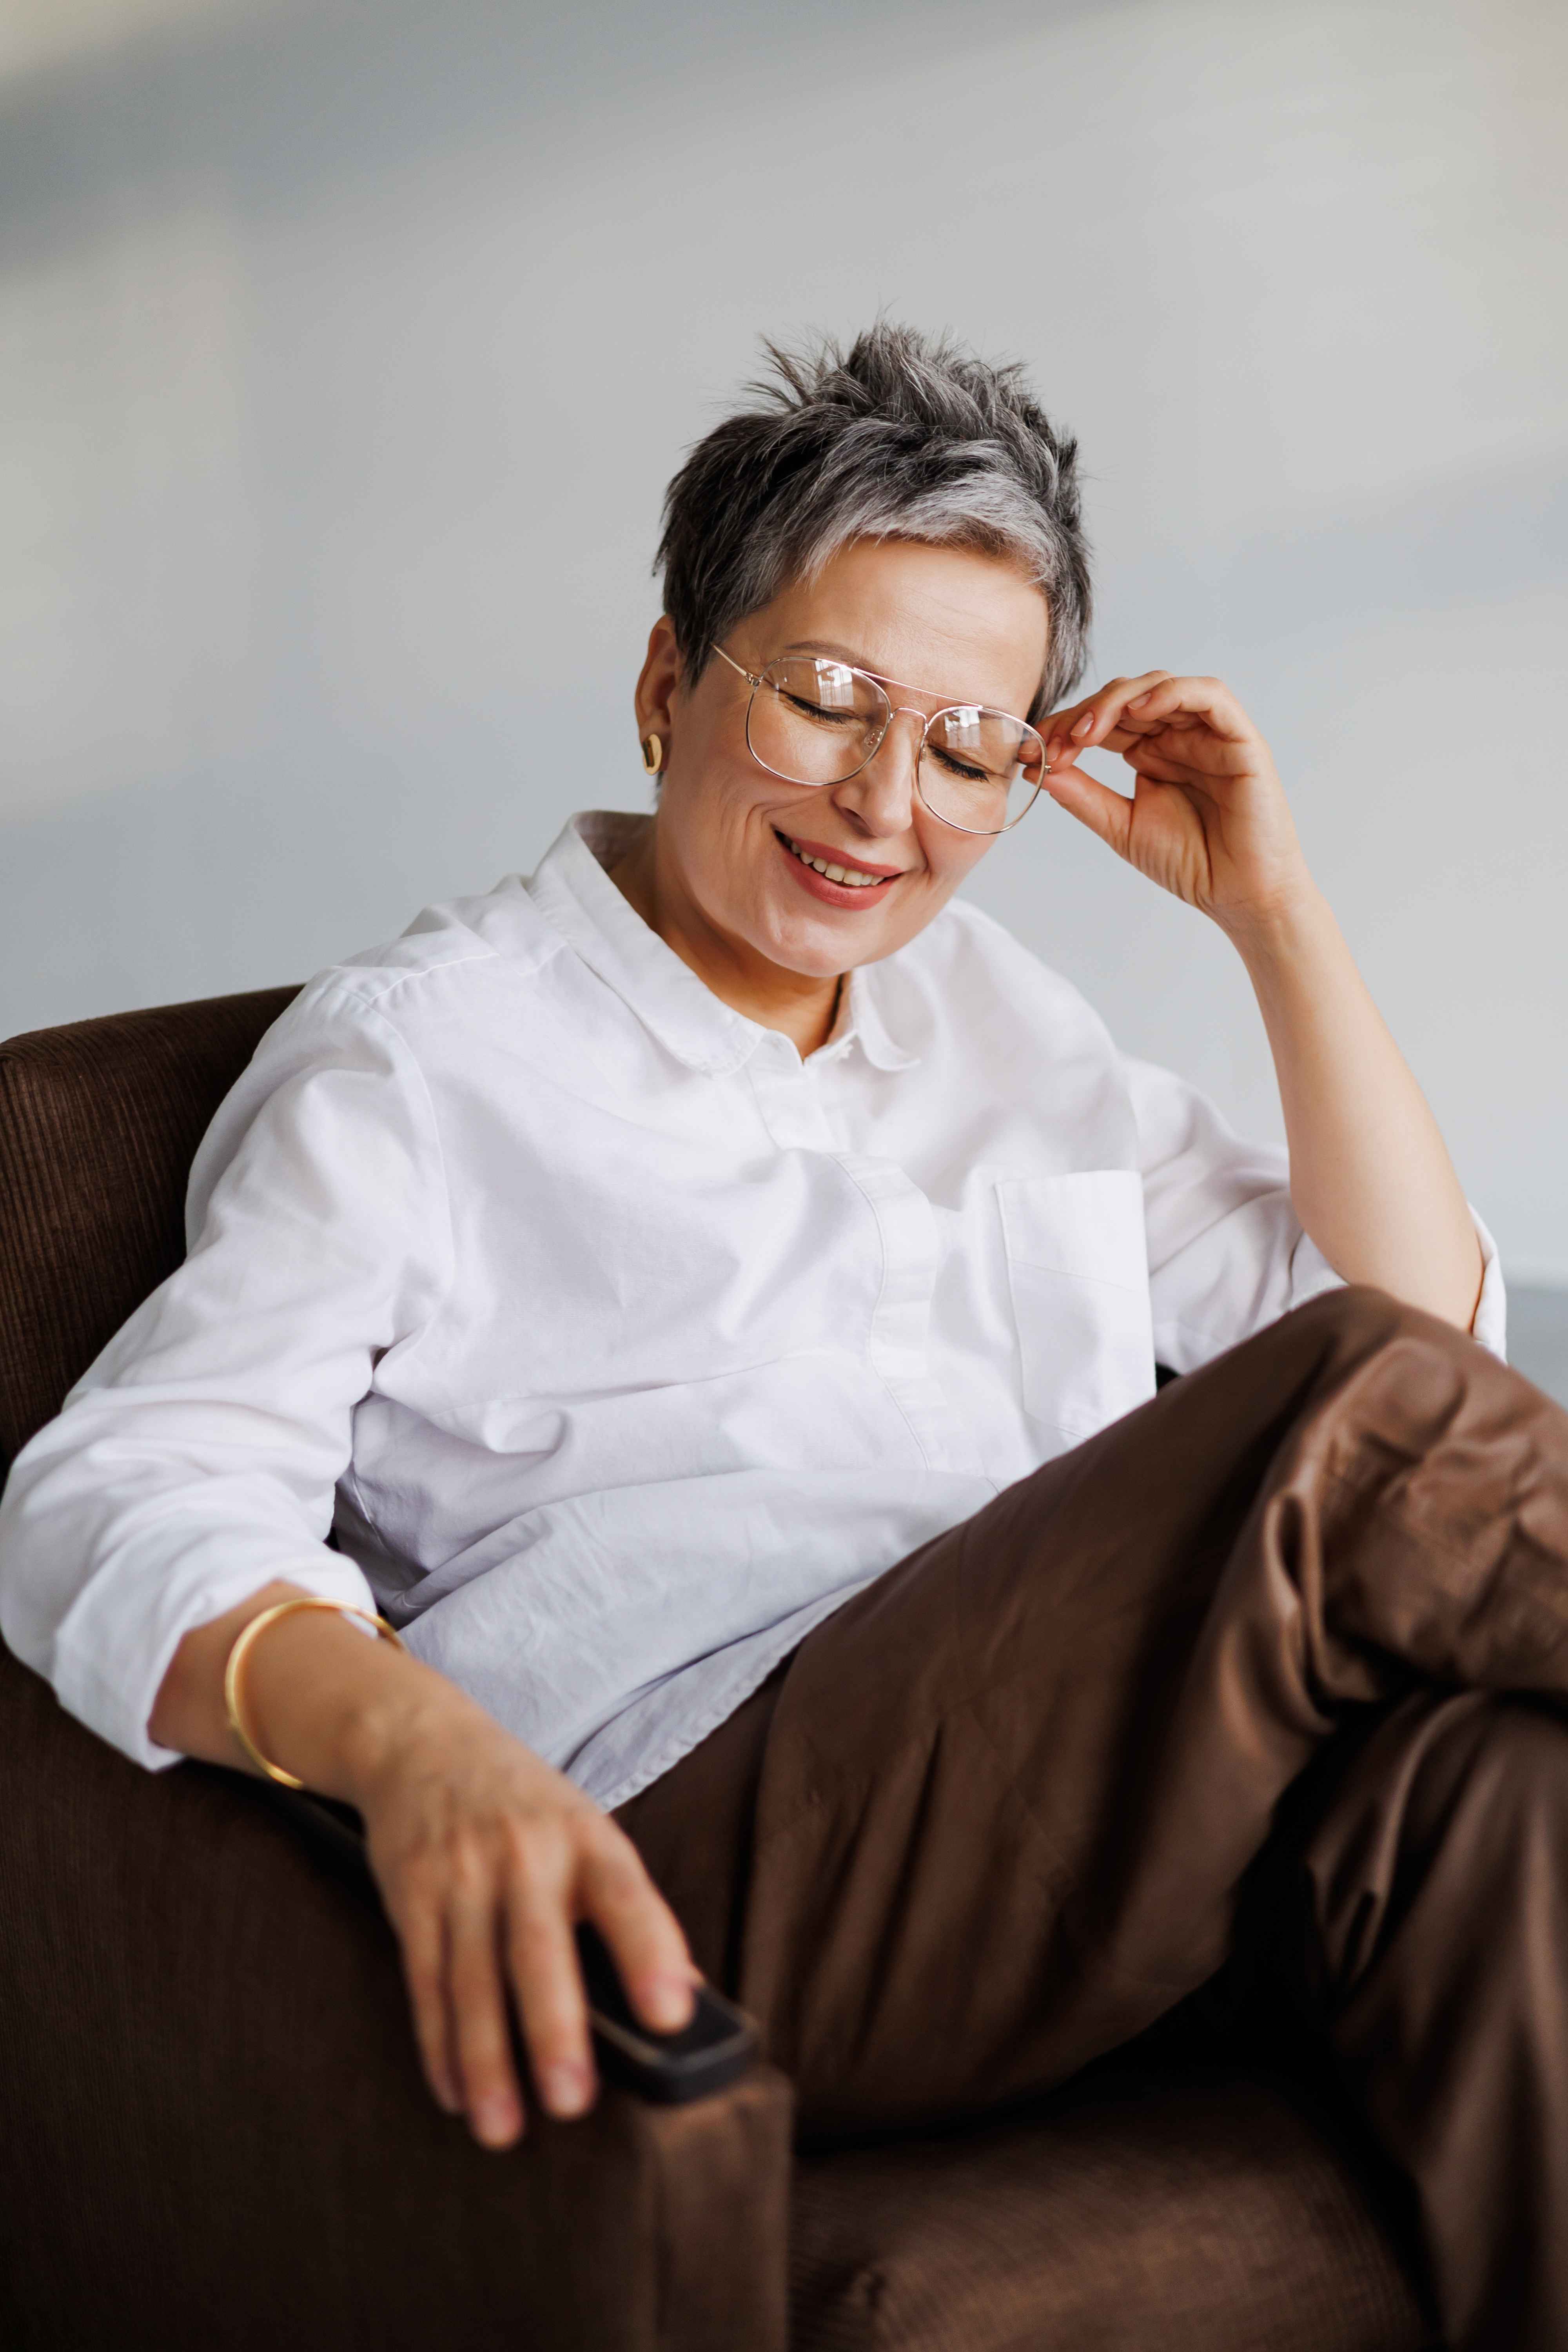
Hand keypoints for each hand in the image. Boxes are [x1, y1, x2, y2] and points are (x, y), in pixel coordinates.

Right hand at [350, 1685, 698, 2148]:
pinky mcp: (411, 1894)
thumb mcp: (587, 1831)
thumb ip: (630, 1909)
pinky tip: (454, 2094)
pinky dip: (438, 2043)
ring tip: (502, 2129)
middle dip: (553, 2028)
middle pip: (537, 1948)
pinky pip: (425, 1980)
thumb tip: (689, 1996)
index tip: (671, 2016)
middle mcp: (523, 1851)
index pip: (626, 1895)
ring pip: (471, 1979)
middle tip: (572, 2102)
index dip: (650, 1953)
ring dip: (486, 2059)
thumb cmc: (526, 1805)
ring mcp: (461, 1872)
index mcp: (585, 1835)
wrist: (424, 1741)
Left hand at [1040, 671, 1312, 936]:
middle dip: (1082, 714)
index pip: (1103, 721)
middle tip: (1054, 744)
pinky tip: (1139, 711)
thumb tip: (1037, 770)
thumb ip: (1083, 795)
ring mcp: (1208, 734)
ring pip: (1160, 687)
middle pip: (1125, 698)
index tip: (1032, 753)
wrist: (1239, 896)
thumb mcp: (1122, 826)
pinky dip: (1172, 694)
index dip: (1065, 727)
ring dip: (1118, 701)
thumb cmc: (1190, 863)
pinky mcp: (1239, 738)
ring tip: (1086, 731)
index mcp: (1151, 753)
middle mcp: (1178, 736)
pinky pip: (1210, 696)